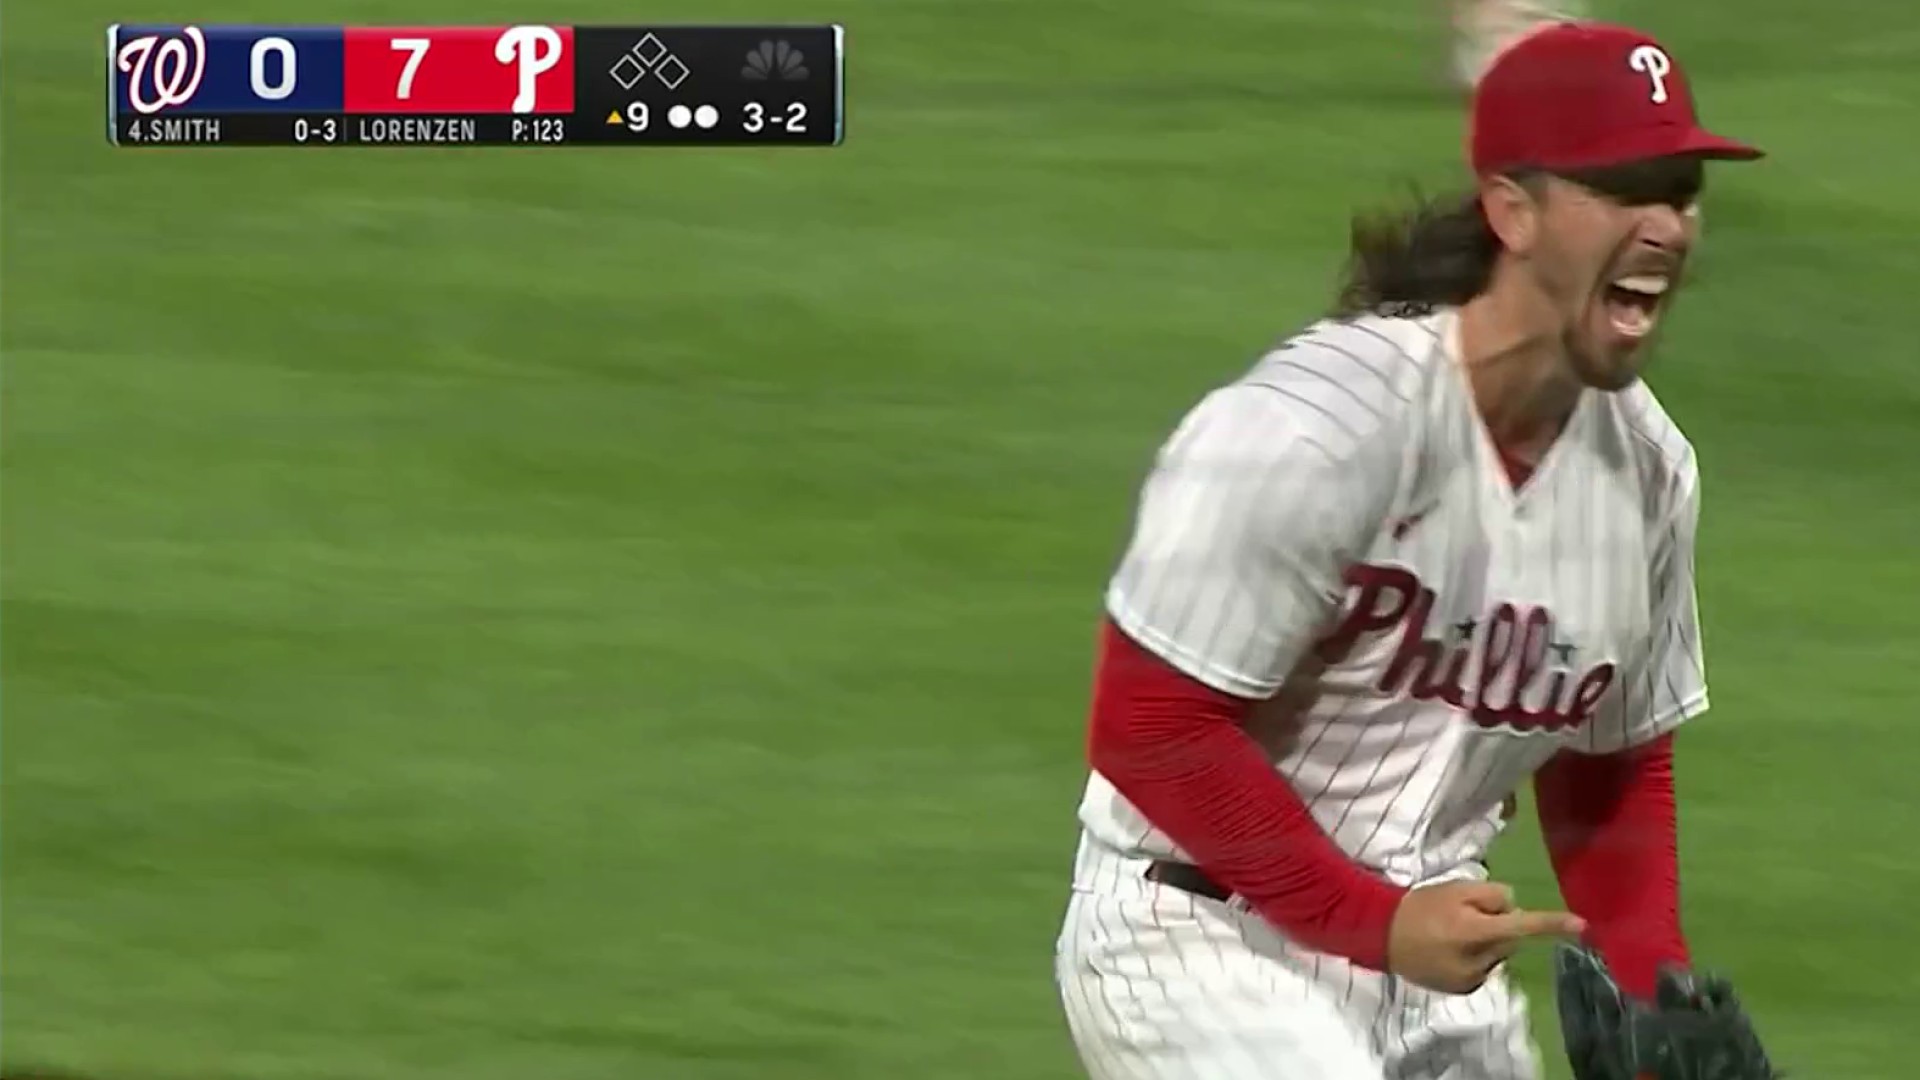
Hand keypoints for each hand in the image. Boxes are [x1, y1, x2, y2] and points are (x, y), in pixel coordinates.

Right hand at [1387, 881, 1585, 993]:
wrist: (1382, 933)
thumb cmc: (1420, 906)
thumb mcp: (1454, 888)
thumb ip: (1489, 894)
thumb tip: (1511, 907)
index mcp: (1474, 932)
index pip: (1521, 926)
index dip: (1551, 924)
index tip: (1582, 925)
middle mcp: (1477, 960)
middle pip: (1510, 940)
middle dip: (1500, 926)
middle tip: (1471, 913)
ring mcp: (1469, 978)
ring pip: (1497, 955)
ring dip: (1488, 942)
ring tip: (1456, 932)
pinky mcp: (1461, 988)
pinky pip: (1483, 968)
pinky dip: (1476, 957)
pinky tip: (1451, 948)